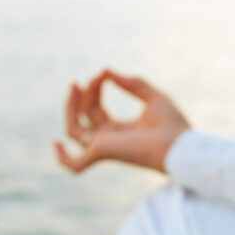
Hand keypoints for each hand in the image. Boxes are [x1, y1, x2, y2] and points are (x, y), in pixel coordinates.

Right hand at [54, 69, 190, 172]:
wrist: (180, 146)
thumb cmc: (172, 126)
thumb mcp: (152, 95)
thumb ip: (131, 83)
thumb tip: (106, 71)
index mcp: (118, 130)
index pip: (95, 109)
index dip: (95, 89)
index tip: (104, 73)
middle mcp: (107, 140)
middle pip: (83, 117)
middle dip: (81, 96)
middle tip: (79, 81)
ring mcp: (102, 148)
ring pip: (74, 130)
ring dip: (71, 108)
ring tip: (76, 86)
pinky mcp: (101, 154)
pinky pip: (75, 163)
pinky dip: (63, 158)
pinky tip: (55, 144)